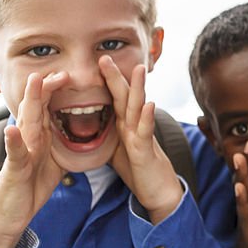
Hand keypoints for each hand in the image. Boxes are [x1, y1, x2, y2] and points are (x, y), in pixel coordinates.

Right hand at [0, 72, 68, 247]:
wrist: (11, 215)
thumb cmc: (30, 186)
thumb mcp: (55, 162)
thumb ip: (64, 145)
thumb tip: (83, 134)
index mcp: (41, 136)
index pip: (50, 107)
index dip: (59, 90)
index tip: (73, 75)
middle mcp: (29, 139)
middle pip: (38, 107)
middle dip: (47, 87)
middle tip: (60, 70)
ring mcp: (20, 151)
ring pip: (26, 122)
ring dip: (30, 102)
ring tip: (34, 82)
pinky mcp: (14, 168)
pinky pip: (15, 153)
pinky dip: (14, 141)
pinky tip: (13, 130)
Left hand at [101, 57, 182, 224]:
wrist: (158, 190)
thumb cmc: (138, 169)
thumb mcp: (117, 149)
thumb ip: (109, 134)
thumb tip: (89, 127)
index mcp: (125, 125)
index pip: (115, 98)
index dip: (107, 81)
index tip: (97, 62)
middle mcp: (134, 126)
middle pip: (125, 97)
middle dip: (116, 77)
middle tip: (105, 56)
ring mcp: (142, 136)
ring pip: (138, 109)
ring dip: (139, 88)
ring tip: (138, 69)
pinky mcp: (145, 151)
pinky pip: (145, 132)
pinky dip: (147, 118)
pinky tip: (148, 105)